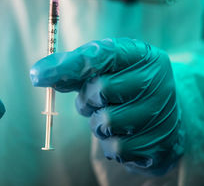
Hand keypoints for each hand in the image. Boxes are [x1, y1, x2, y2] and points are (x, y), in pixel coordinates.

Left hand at [30, 38, 182, 174]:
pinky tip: (123, 133)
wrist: (165, 115)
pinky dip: (110, 142)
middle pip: (101, 89)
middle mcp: (158, 81)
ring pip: (106, 122)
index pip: (102, 55)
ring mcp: (163, 114)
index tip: (37, 74)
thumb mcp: (106, 67)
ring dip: (98, 123)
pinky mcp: (160, 145)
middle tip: (97, 99)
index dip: (67, 65)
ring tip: (111, 115)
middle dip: (88, 97)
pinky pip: (116, 148)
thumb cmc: (126, 86)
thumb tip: (39, 74)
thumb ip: (75, 67)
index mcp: (143, 55)